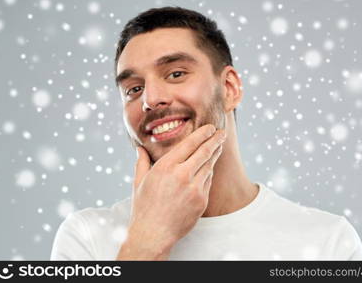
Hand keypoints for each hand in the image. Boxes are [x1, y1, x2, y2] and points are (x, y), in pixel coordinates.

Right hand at [120, 124, 225, 258]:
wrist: (154, 234)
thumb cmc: (144, 207)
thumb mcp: (139, 182)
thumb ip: (141, 162)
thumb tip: (139, 148)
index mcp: (166, 167)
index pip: (190, 144)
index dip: (202, 134)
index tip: (210, 128)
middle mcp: (182, 175)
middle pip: (205, 152)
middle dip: (215, 140)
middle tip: (222, 132)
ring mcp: (194, 189)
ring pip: (209, 166)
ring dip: (215, 155)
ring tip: (219, 147)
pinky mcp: (202, 201)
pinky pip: (208, 182)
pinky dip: (209, 173)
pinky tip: (209, 168)